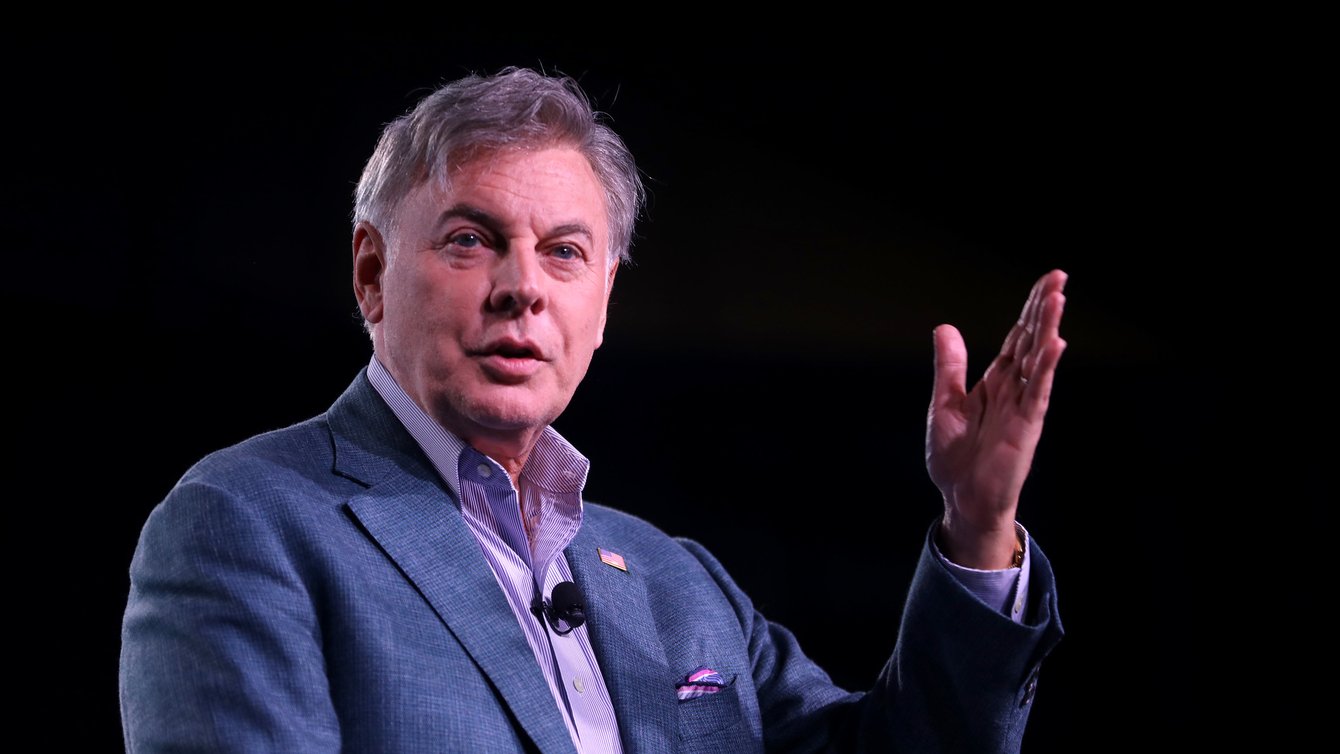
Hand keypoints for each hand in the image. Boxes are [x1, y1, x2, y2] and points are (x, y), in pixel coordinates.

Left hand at [926, 269, 1067, 568]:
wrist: (961, 498)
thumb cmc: (956, 457)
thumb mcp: (945, 402)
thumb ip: (950, 366)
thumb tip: (946, 327)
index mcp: (996, 382)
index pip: (1018, 338)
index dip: (1029, 310)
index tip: (1045, 282)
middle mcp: (1014, 389)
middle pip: (1032, 341)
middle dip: (1044, 309)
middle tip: (1059, 277)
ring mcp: (1023, 406)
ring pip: (1040, 360)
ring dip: (1049, 329)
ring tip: (1058, 297)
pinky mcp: (1027, 426)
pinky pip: (1039, 392)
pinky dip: (1047, 368)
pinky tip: (1056, 344)